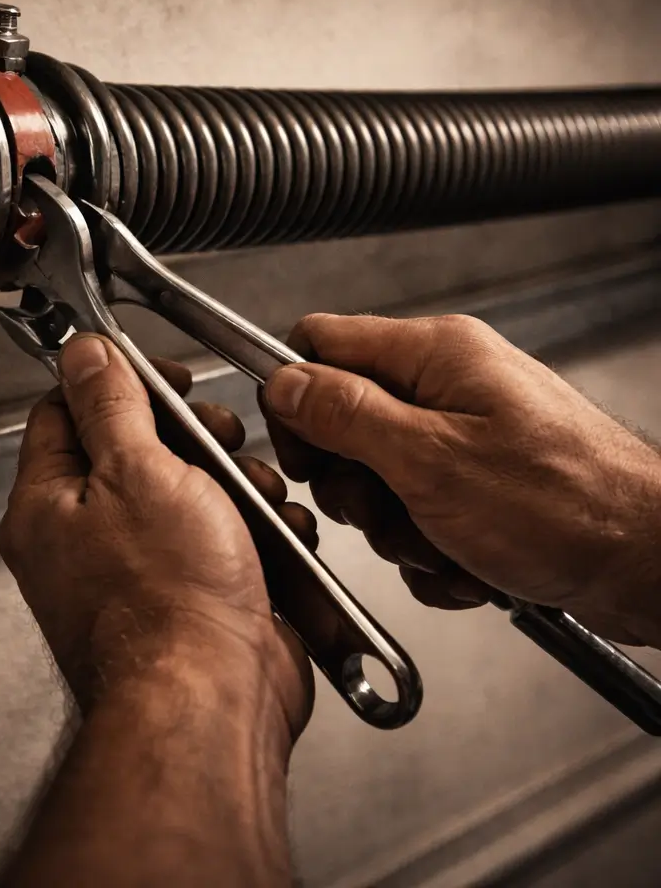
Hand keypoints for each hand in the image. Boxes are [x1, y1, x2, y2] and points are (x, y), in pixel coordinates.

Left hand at [0, 334, 314, 744]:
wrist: (214, 701)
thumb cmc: (167, 603)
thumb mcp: (135, 471)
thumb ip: (109, 404)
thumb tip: (84, 354)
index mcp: (49, 505)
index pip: (65, 411)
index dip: (117, 381)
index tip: (166, 378)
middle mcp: (85, 540)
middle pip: (136, 449)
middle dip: (191, 437)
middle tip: (217, 439)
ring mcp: (140, 571)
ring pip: (190, 491)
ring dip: (234, 484)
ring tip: (253, 500)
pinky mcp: (192, 596)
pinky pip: (223, 538)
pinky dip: (255, 531)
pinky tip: (274, 538)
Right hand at [261, 313, 660, 646]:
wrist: (650, 563)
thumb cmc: (565, 503)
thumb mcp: (429, 459)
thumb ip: (345, 415)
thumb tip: (283, 384)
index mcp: (433, 355)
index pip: (321, 344)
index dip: (296, 398)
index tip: (302, 452)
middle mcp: (447, 387)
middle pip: (345, 422)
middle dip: (356, 485)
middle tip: (385, 507)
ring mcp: (463, 437)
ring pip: (379, 480)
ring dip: (397, 528)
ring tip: (442, 543)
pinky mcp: (478, 483)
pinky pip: (418, 515)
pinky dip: (431, 551)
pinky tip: (467, 564)